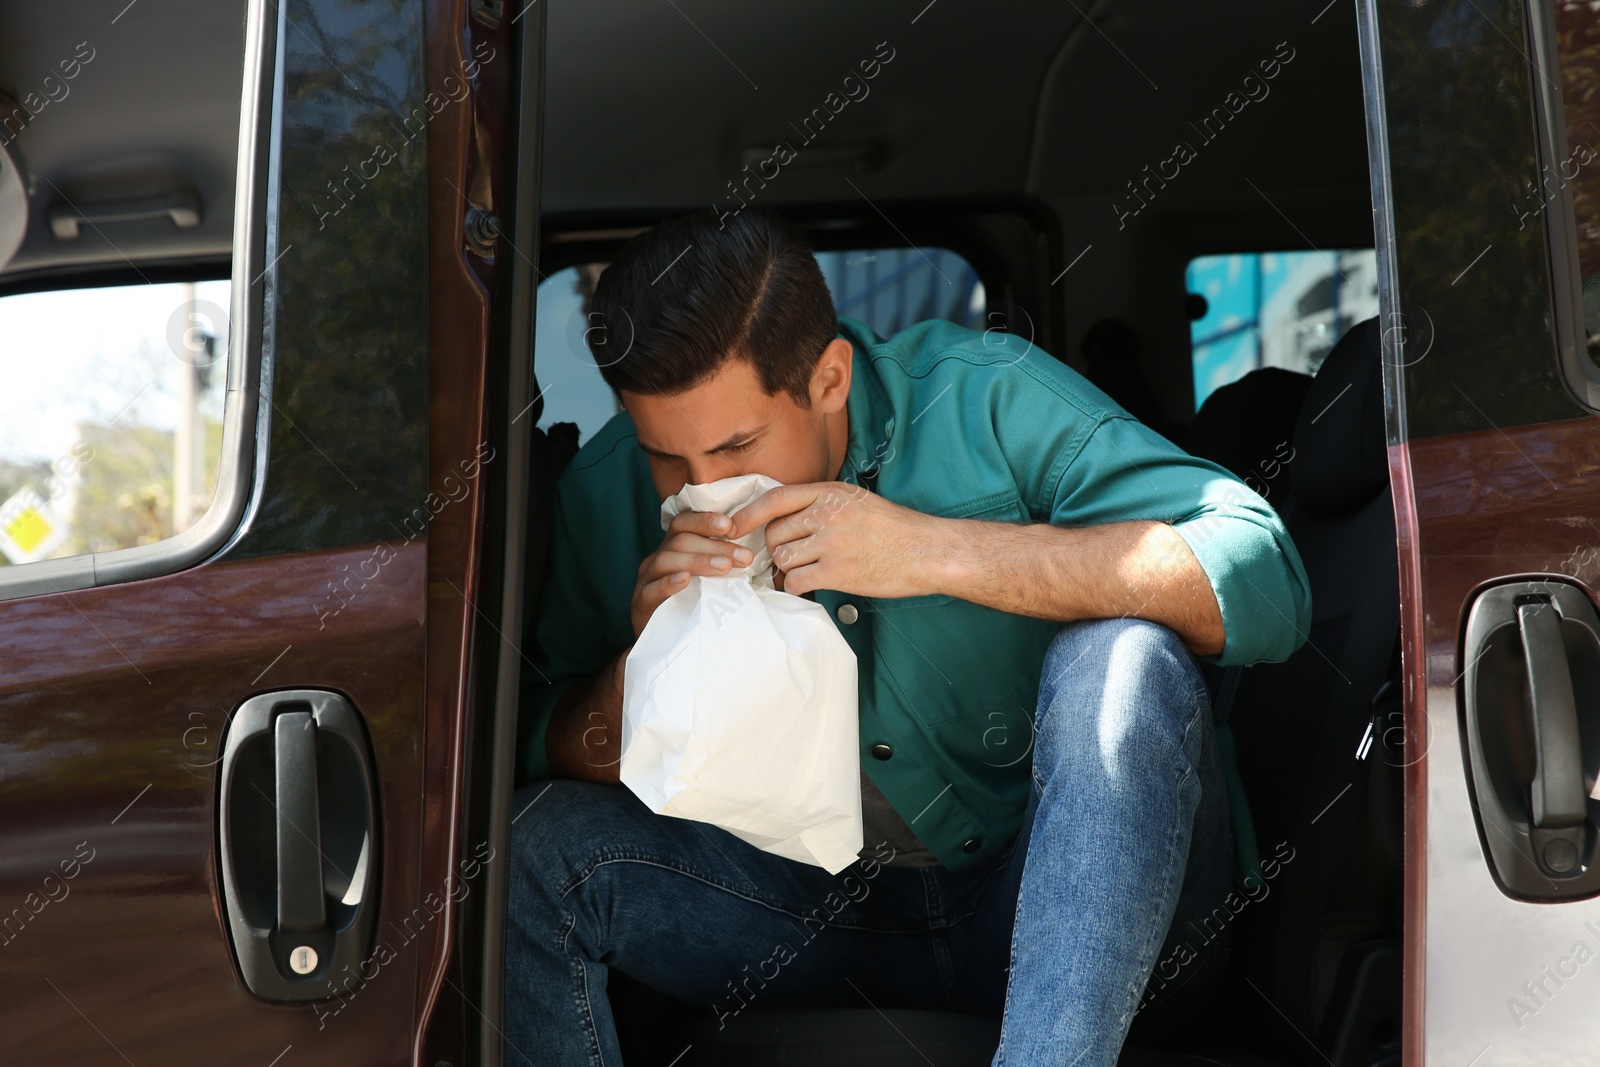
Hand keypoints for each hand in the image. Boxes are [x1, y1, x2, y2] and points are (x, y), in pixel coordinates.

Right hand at [631, 510, 753, 635]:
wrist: (663, 643)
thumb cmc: (690, 607)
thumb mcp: (705, 582)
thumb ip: (719, 565)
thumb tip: (750, 555)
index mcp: (671, 550)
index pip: (683, 523)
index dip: (705, 520)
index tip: (731, 526)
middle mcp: (656, 560)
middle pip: (681, 540)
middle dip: (715, 545)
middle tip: (744, 556)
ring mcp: (645, 581)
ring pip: (667, 560)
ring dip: (699, 561)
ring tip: (725, 567)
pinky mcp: (640, 604)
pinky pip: (651, 590)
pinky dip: (669, 583)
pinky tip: (685, 580)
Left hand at [729, 482, 942, 598]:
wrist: (928, 551)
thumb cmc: (896, 529)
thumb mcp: (858, 501)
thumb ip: (823, 504)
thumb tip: (789, 519)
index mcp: (830, 492)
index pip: (775, 498)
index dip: (748, 513)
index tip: (733, 526)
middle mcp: (826, 513)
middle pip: (774, 532)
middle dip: (775, 549)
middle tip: (789, 559)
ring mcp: (830, 543)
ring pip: (781, 558)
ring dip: (786, 570)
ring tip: (804, 572)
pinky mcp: (836, 572)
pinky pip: (795, 582)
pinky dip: (795, 588)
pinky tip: (808, 587)